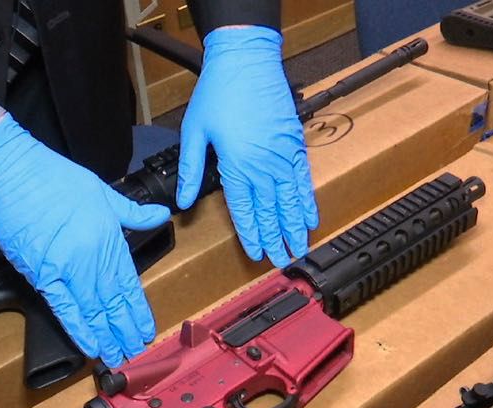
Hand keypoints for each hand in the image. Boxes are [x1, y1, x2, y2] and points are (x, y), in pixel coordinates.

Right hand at [0, 115, 171, 366]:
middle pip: (113, 301)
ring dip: (106, 336)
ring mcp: (67, 267)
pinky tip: (90, 345)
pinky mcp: (40, 273)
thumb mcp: (102, 190)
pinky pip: (63, 308)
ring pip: (93, 310)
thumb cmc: (52, 176)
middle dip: (125, 329)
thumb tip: (160, 215)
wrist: (11, 172)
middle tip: (135, 353)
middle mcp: (93, 256)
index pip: (129, 282)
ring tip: (116, 356)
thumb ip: (132, 211)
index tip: (146, 329)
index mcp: (109, 237)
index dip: (137, 310)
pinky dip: (78, 329)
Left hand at [177, 26, 317, 267]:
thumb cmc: (218, 92)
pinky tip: (311, 217)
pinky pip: (303, 180)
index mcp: (236, 165)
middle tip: (282, 262)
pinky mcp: (295, 144)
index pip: (244, 210)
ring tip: (300, 248)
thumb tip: (182, 201)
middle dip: (276, 238)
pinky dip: (307, 201)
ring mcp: (283, 155)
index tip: (256, 254)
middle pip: (271, 211)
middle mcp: (263, 165)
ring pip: (291, 200)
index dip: (251, 234)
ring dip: (295, 226)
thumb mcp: (194, 131)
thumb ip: (190, 169)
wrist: (247, 60)